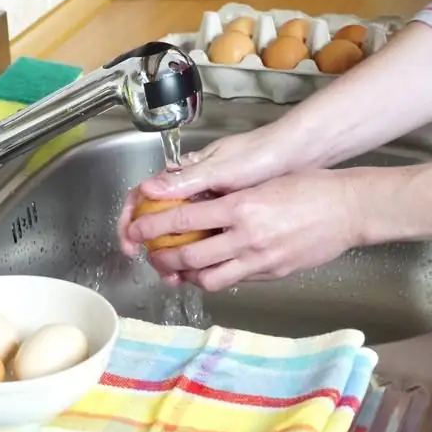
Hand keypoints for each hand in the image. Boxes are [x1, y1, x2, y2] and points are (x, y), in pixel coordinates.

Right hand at [117, 128, 300, 257]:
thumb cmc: (260, 154)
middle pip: (157, 222)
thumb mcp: (221, 168)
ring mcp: (209, 206)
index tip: (131, 242)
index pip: (143, 196)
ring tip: (177, 277)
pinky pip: (205, 241)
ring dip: (174, 258)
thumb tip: (146, 190)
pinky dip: (199, 258)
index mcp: (184, 175)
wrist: (300, 156)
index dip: (131, 220)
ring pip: (180, 236)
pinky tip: (202, 271)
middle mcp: (192, 191)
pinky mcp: (228, 219)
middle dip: (151, 247)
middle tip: (157, 269)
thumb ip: (185, 180)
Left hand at [123, 169, 363, 290]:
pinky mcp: (273, 274)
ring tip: (178, 269)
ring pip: (209, 278)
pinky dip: (215, 278)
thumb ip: (226, 196)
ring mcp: (261, 259)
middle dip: (163, 259)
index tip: (136, 229)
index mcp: (241, 206)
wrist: (350, 209)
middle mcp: (247, 236)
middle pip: (189, 257)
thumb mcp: (260, 182)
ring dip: (187, 276)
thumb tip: (193, 204)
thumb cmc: (309, 187)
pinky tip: (210, 270)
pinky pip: (234, 281)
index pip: (183, 219)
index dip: (153, 226)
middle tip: (152, 255)